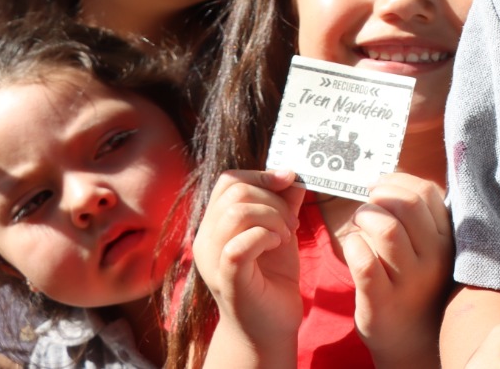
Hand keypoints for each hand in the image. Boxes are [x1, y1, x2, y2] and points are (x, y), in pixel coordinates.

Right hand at [193, 169, 304, 346]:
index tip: (289, 181)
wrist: (269, 325)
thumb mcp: (281, 230)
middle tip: (291, 222)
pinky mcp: (228, 279)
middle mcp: (206, 239)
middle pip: (234, 191)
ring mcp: (213, 260)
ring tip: (285, 234)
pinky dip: (265, 236)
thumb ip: (284, 202)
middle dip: (273, 199)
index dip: (261, 174)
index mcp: (215, 224)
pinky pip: (240, 244)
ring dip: (272, 216)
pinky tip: (277, 245)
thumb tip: (293, 174)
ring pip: (236, 213)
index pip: (228, 181)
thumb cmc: (272, 277)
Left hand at [337, 173, 452, 364]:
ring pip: (385, 228)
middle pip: (406, 204)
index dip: (397, 180)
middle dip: (378, 195)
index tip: (379, 185)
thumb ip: (417, 214)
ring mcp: (409, 281)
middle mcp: (433, 257)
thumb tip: (390, 173)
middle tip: (366, 204)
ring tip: (359, 226)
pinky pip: (364, 262)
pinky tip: (352, 247)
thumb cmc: (414, 282)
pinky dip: (352, 246)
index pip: (426, 192)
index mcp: (445, 238)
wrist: (412, 339)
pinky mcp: (382, 302)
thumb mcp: (428, 248)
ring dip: (364, 218)